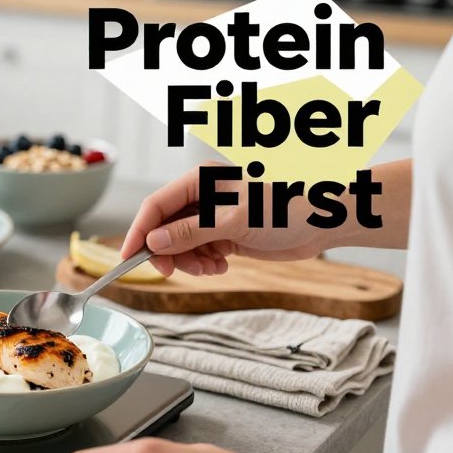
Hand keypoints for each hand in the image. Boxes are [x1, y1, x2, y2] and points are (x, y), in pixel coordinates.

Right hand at [121, 161, 332, 276]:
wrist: (325, 220)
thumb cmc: (287, 207)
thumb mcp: (234, 221)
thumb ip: (191, 232)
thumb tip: (155, 242)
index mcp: (200, 181)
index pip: (156, 206)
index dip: (139, 231)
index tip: (127, 257)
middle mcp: (202, 197)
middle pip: (164, 228)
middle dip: (167, 252)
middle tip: (175, 272)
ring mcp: (212, 216)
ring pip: (179, 244)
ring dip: (187, 261)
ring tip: (209, 269)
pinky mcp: (224, 234)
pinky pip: (198, 252)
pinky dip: (203, 263)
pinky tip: (221, 266)